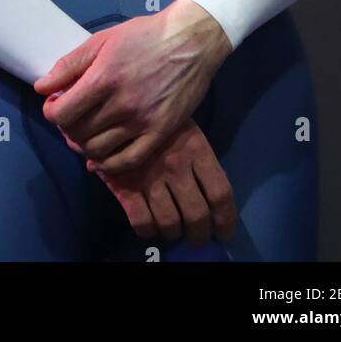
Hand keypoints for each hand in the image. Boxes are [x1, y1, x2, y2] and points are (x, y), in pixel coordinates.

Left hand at [34, 0, 232, 175]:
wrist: (191, 41)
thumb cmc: (144, 35)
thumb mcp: (102, 40)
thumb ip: (70, 65)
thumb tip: (41, 87)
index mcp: (103, 78)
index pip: (63, 113)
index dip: (52, 112)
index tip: (55, 106)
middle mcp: (121, 104)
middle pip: (78, 133)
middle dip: (68, 127)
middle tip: (73, 117)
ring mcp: (142, 122)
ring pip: (98, 150)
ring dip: (84, 145)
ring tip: (87, 131)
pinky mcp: (160, 133)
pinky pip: (128, 161)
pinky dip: (109, 165)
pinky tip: (101, 157)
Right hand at [95, 118, 236, 245]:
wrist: (115, 104)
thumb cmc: (159, 116)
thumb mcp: (186, 130)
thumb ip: (200, 161)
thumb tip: (214, 198)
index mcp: (197, 149)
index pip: (220, 194)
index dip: (225, 221)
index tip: (223, 232)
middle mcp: (177, 166)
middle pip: (197, 215)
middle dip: (199, 235)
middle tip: (196, 237)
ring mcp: (151, 177)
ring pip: (170, 223)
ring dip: (173, 233)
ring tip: (172, 230)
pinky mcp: (126, 185)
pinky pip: (142, 221)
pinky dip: (148, 231)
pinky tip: (149, 226)